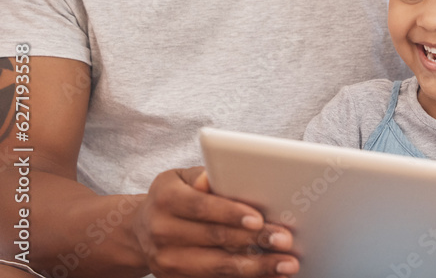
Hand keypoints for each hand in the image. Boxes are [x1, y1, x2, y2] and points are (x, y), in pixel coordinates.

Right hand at [132, 166, 299, 276]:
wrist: (140, 230)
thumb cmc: (173, 197)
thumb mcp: (181, 178)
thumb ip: (203, 176)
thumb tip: (220, 176)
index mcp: (166, 200)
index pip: (202, 207)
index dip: (230, 213)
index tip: (258, 219)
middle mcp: (162, 232)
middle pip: (214, 238)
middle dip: (253, 240)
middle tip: (284, 239)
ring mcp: (167, 261)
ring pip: (217, 266)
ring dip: (255, 268)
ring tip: (285, 265)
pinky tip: (268, 275)